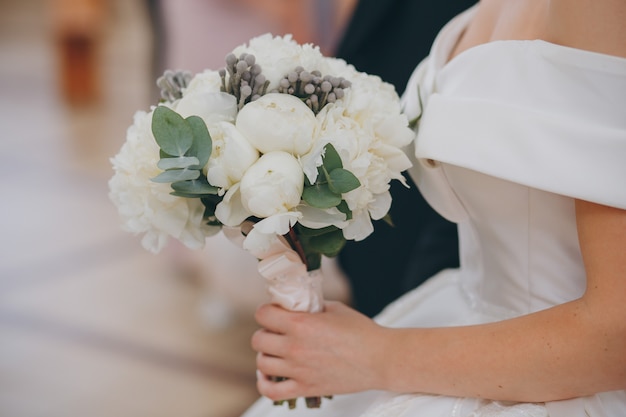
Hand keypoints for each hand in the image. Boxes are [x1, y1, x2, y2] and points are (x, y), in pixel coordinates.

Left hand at [251, 301, 388, 400]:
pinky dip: (264, 383)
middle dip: (266, 332)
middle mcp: (295, 347)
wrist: (381, 359)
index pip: (263, 314)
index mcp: (301, 324)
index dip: (267, 311)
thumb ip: (311, 307)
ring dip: (266, 355)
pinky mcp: (305, 388)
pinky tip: (270, 374)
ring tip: (276, 351)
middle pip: (258, 340)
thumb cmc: (362, 333)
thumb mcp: (334, 308)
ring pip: (261, 363)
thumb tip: (297, 305)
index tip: (274, 313)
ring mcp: (298, 370)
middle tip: (277, 332)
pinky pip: (270, 391)